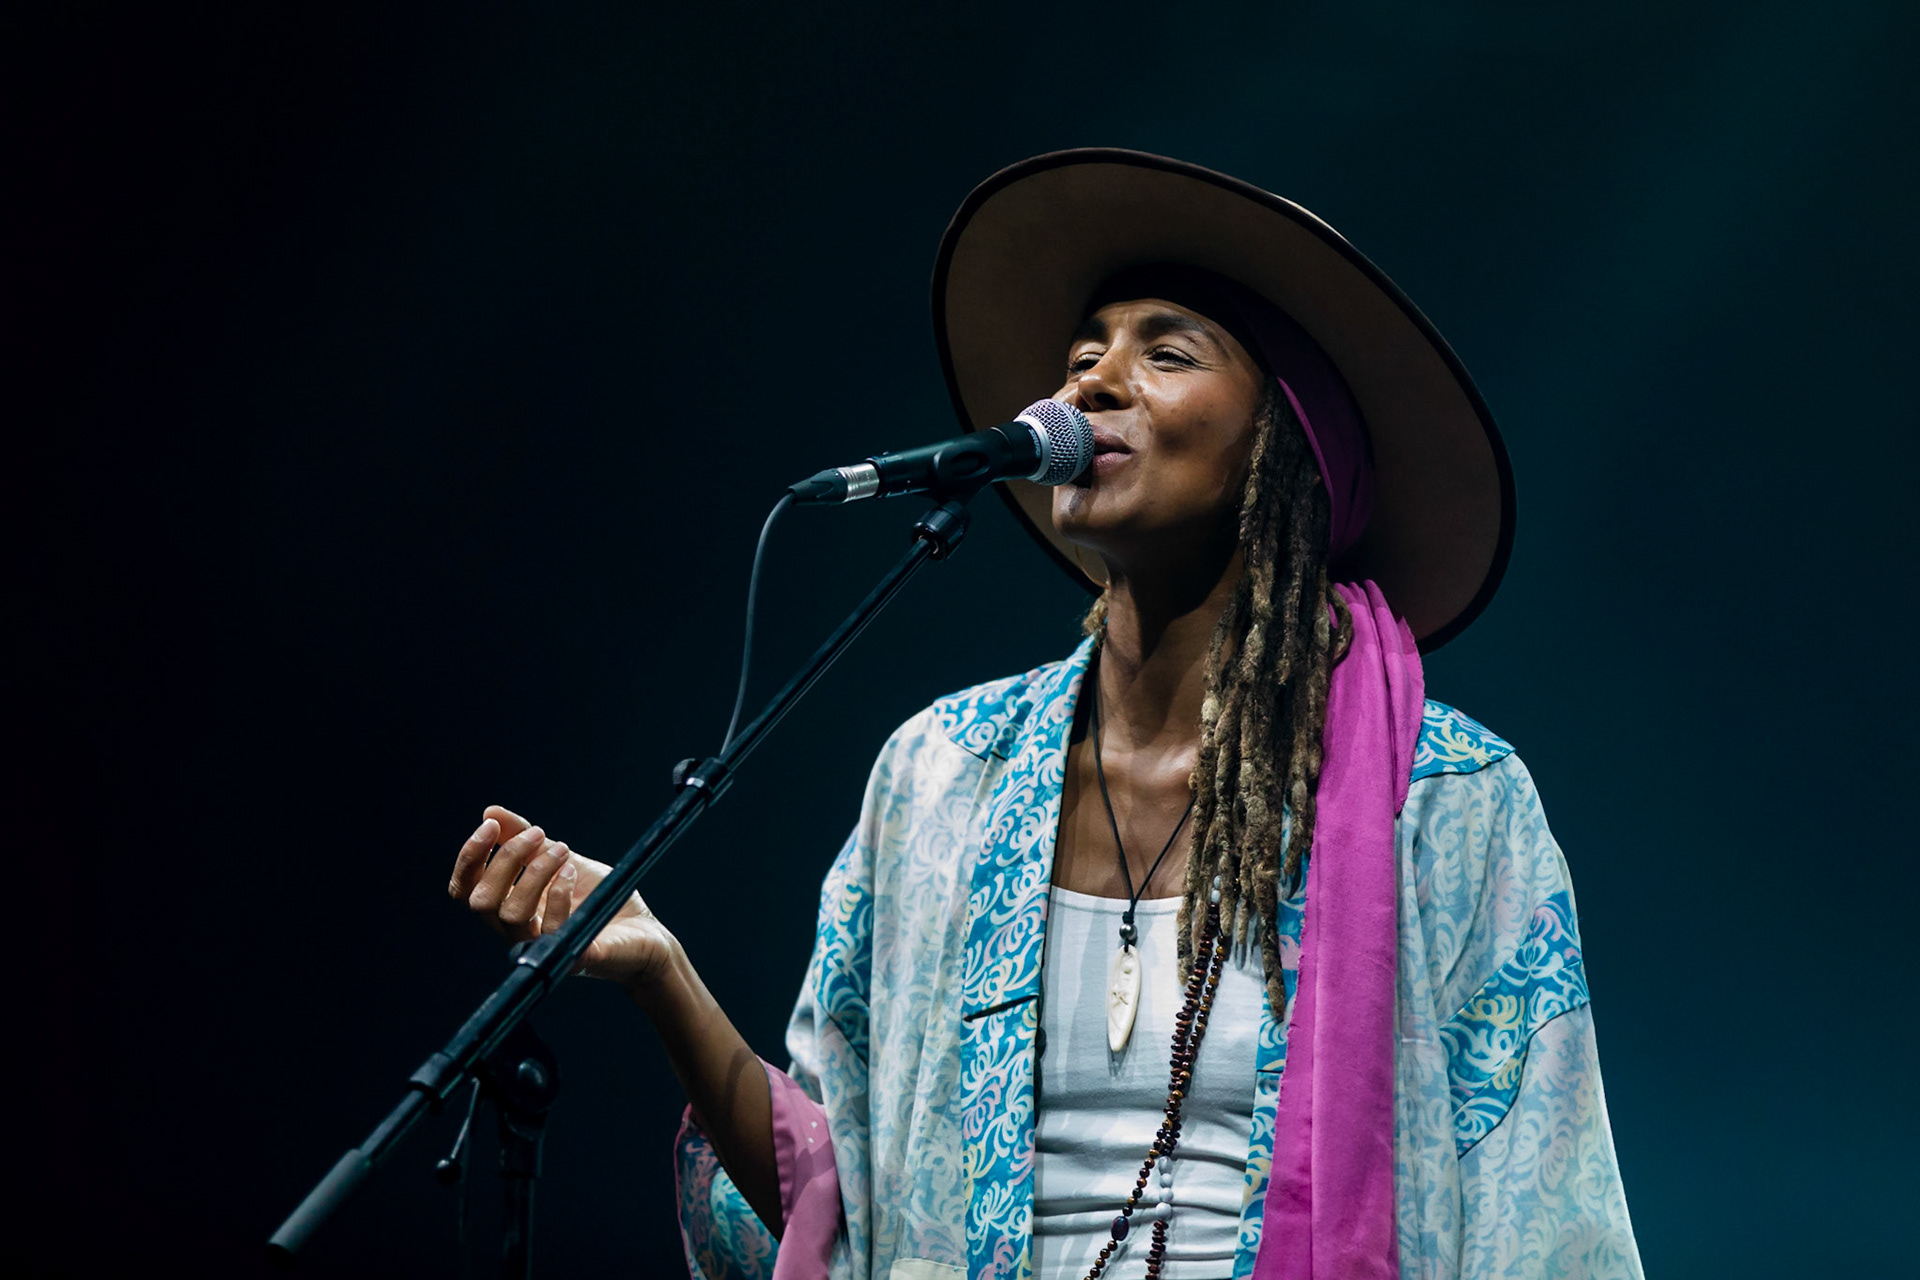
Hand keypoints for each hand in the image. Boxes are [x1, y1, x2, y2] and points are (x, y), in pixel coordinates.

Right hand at [448, 805, 680, 990]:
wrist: (645, 930)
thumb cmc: (600, 897)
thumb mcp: (562, 858)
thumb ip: (527, 840)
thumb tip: (490, 812)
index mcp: (509, 908)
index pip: (465, 891)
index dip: (470, 858)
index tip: (491, 825)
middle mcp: (518, 932)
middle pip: (481, 901)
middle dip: (505, 859)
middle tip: (538, 834)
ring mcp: (543, 948)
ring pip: (512, 914)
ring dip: (535, 872)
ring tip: (564, 850)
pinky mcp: (572, 958)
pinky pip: (552, 930)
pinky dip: (559, 893)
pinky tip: (573, 872)